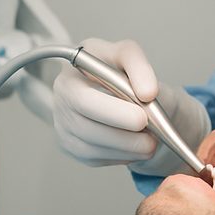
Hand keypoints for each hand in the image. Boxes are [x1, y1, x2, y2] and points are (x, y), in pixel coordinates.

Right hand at [53, 38, 208, 174]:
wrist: (125, 94)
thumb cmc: (122, 72)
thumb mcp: (130, 57)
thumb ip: (139, 66)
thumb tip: (147, 93)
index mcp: (72, 71)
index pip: (84, 98)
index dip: (114, 111)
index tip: (143, 114)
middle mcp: (62, 98)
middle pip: (85, 127)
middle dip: (122, 135)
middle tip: (152, 137)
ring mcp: (63, 124)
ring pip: (91, 147)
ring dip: (126, 148)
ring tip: (151, 142)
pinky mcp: (71, 145)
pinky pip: (95, 158)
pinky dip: (121, 156)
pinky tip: (136, 147)